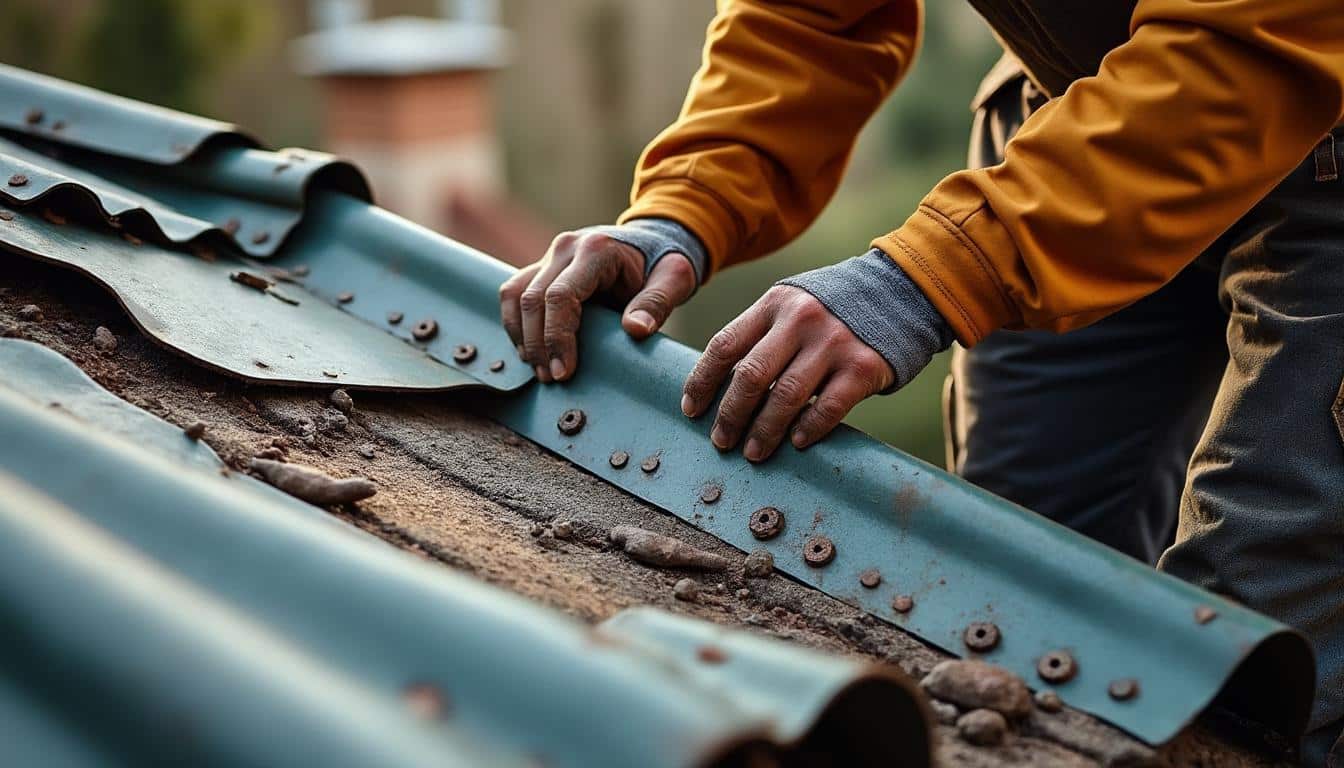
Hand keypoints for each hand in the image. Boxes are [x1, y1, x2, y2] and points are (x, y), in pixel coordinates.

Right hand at [499, 229, 696, 381]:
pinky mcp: (541, 267)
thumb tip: (635, 330)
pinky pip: (514, 293)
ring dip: (522, 337)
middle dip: (538, 345)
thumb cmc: (662, 264)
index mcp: (596, 250)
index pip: (561, 296)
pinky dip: (516, 324)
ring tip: (540, 370)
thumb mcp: (674, 279)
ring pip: (515, 296)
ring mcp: (550, 256)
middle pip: (533, 299)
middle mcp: (566, 248)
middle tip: (552, 379)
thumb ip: (657, 302)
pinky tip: (530, 351)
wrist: (652, 242)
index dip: (557, 337)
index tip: (563, 371)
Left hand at [681, 285, 895, 461]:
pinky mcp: (863, 366)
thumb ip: (760, 334)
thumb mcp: (791, 305)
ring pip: (785, 396)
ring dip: (764, 431)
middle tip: (721, 441)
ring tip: (753, 452)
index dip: (702, 381)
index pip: (725, 345)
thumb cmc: (833, 309)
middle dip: (730, 414)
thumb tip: (720, 387)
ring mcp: (833, 342)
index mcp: (774, 304)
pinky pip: (828, 407)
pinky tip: (797, 443)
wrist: (899, 293)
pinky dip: (809, 429)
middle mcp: (800, 320)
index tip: (691, 410)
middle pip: (751, 375)